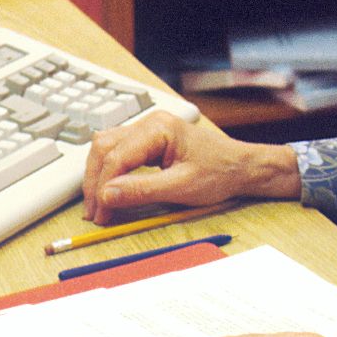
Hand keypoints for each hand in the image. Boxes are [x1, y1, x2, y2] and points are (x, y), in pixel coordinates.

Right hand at [81, 111, 298, 223]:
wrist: (241, 167)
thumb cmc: (219, 173)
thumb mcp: (182, 187)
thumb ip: (142, 190)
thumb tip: (107, 195)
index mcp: (159, 128)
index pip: (117, 156)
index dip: (103, 186)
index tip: (100, 213)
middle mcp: (150, 123)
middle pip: (104, 148)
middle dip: (95, 181)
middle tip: (95, 213)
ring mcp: (148, 129)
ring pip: (107, 148)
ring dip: (98, 176)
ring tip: (98, 205)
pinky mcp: (149, 140)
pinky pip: (118, 151)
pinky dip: (109, 171)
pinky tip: (108, 190)